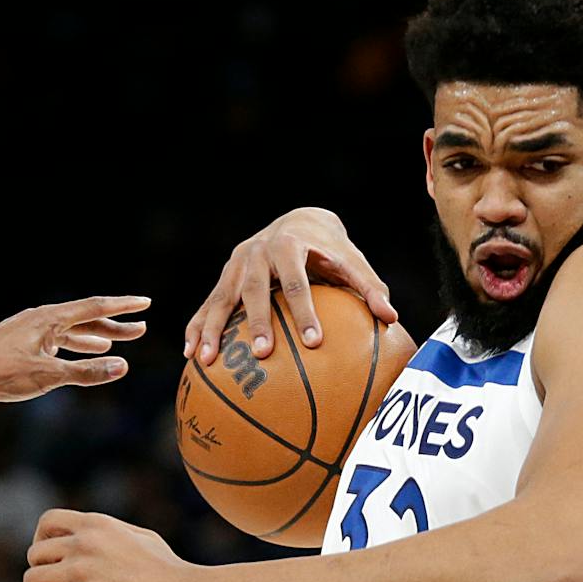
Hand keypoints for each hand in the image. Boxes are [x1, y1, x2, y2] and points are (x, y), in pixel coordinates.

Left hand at [0, 296, 149, 403]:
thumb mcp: (47, 376)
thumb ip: (86, 372)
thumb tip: (122, 367)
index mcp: (48, 319)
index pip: (94, 307)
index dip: (122, 307)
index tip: (145, 304)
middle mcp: (40, 318)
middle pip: (85, 318)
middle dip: (113, 325)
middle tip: (140, 330)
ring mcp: (28, 330)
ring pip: (70, 331)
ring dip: (94, 338)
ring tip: (116, 344)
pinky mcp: (19, 343)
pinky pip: (55, 340)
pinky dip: (73, 346)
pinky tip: (80, 354)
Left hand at [20, 510, 199, 581]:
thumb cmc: (170, 572)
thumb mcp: (141, 539)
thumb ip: (112, 538)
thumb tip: (95, 547)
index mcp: (96, 526)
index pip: (48, 522)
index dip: (40, 539)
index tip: (46, 557)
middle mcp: (83, 545)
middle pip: (36, 555)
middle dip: (38, 572)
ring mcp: (79, 573)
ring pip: (32, 580)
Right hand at [186, 208, 397, 365]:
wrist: (297, 221)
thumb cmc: (329, 249)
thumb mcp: (351, 261)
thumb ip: (369, 287)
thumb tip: (392, 319)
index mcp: (289, 245)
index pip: (298, 281)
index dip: (305, 311)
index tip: (313, 342)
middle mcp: (257, 252)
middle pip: (255, 289)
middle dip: (258, 321)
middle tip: (263, 354)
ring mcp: (236, 265)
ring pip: (222, 298)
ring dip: (212, 328)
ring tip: (206, 360)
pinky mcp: (224, 278)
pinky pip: (208, 304)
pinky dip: (197, 327)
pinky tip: (190, 354)